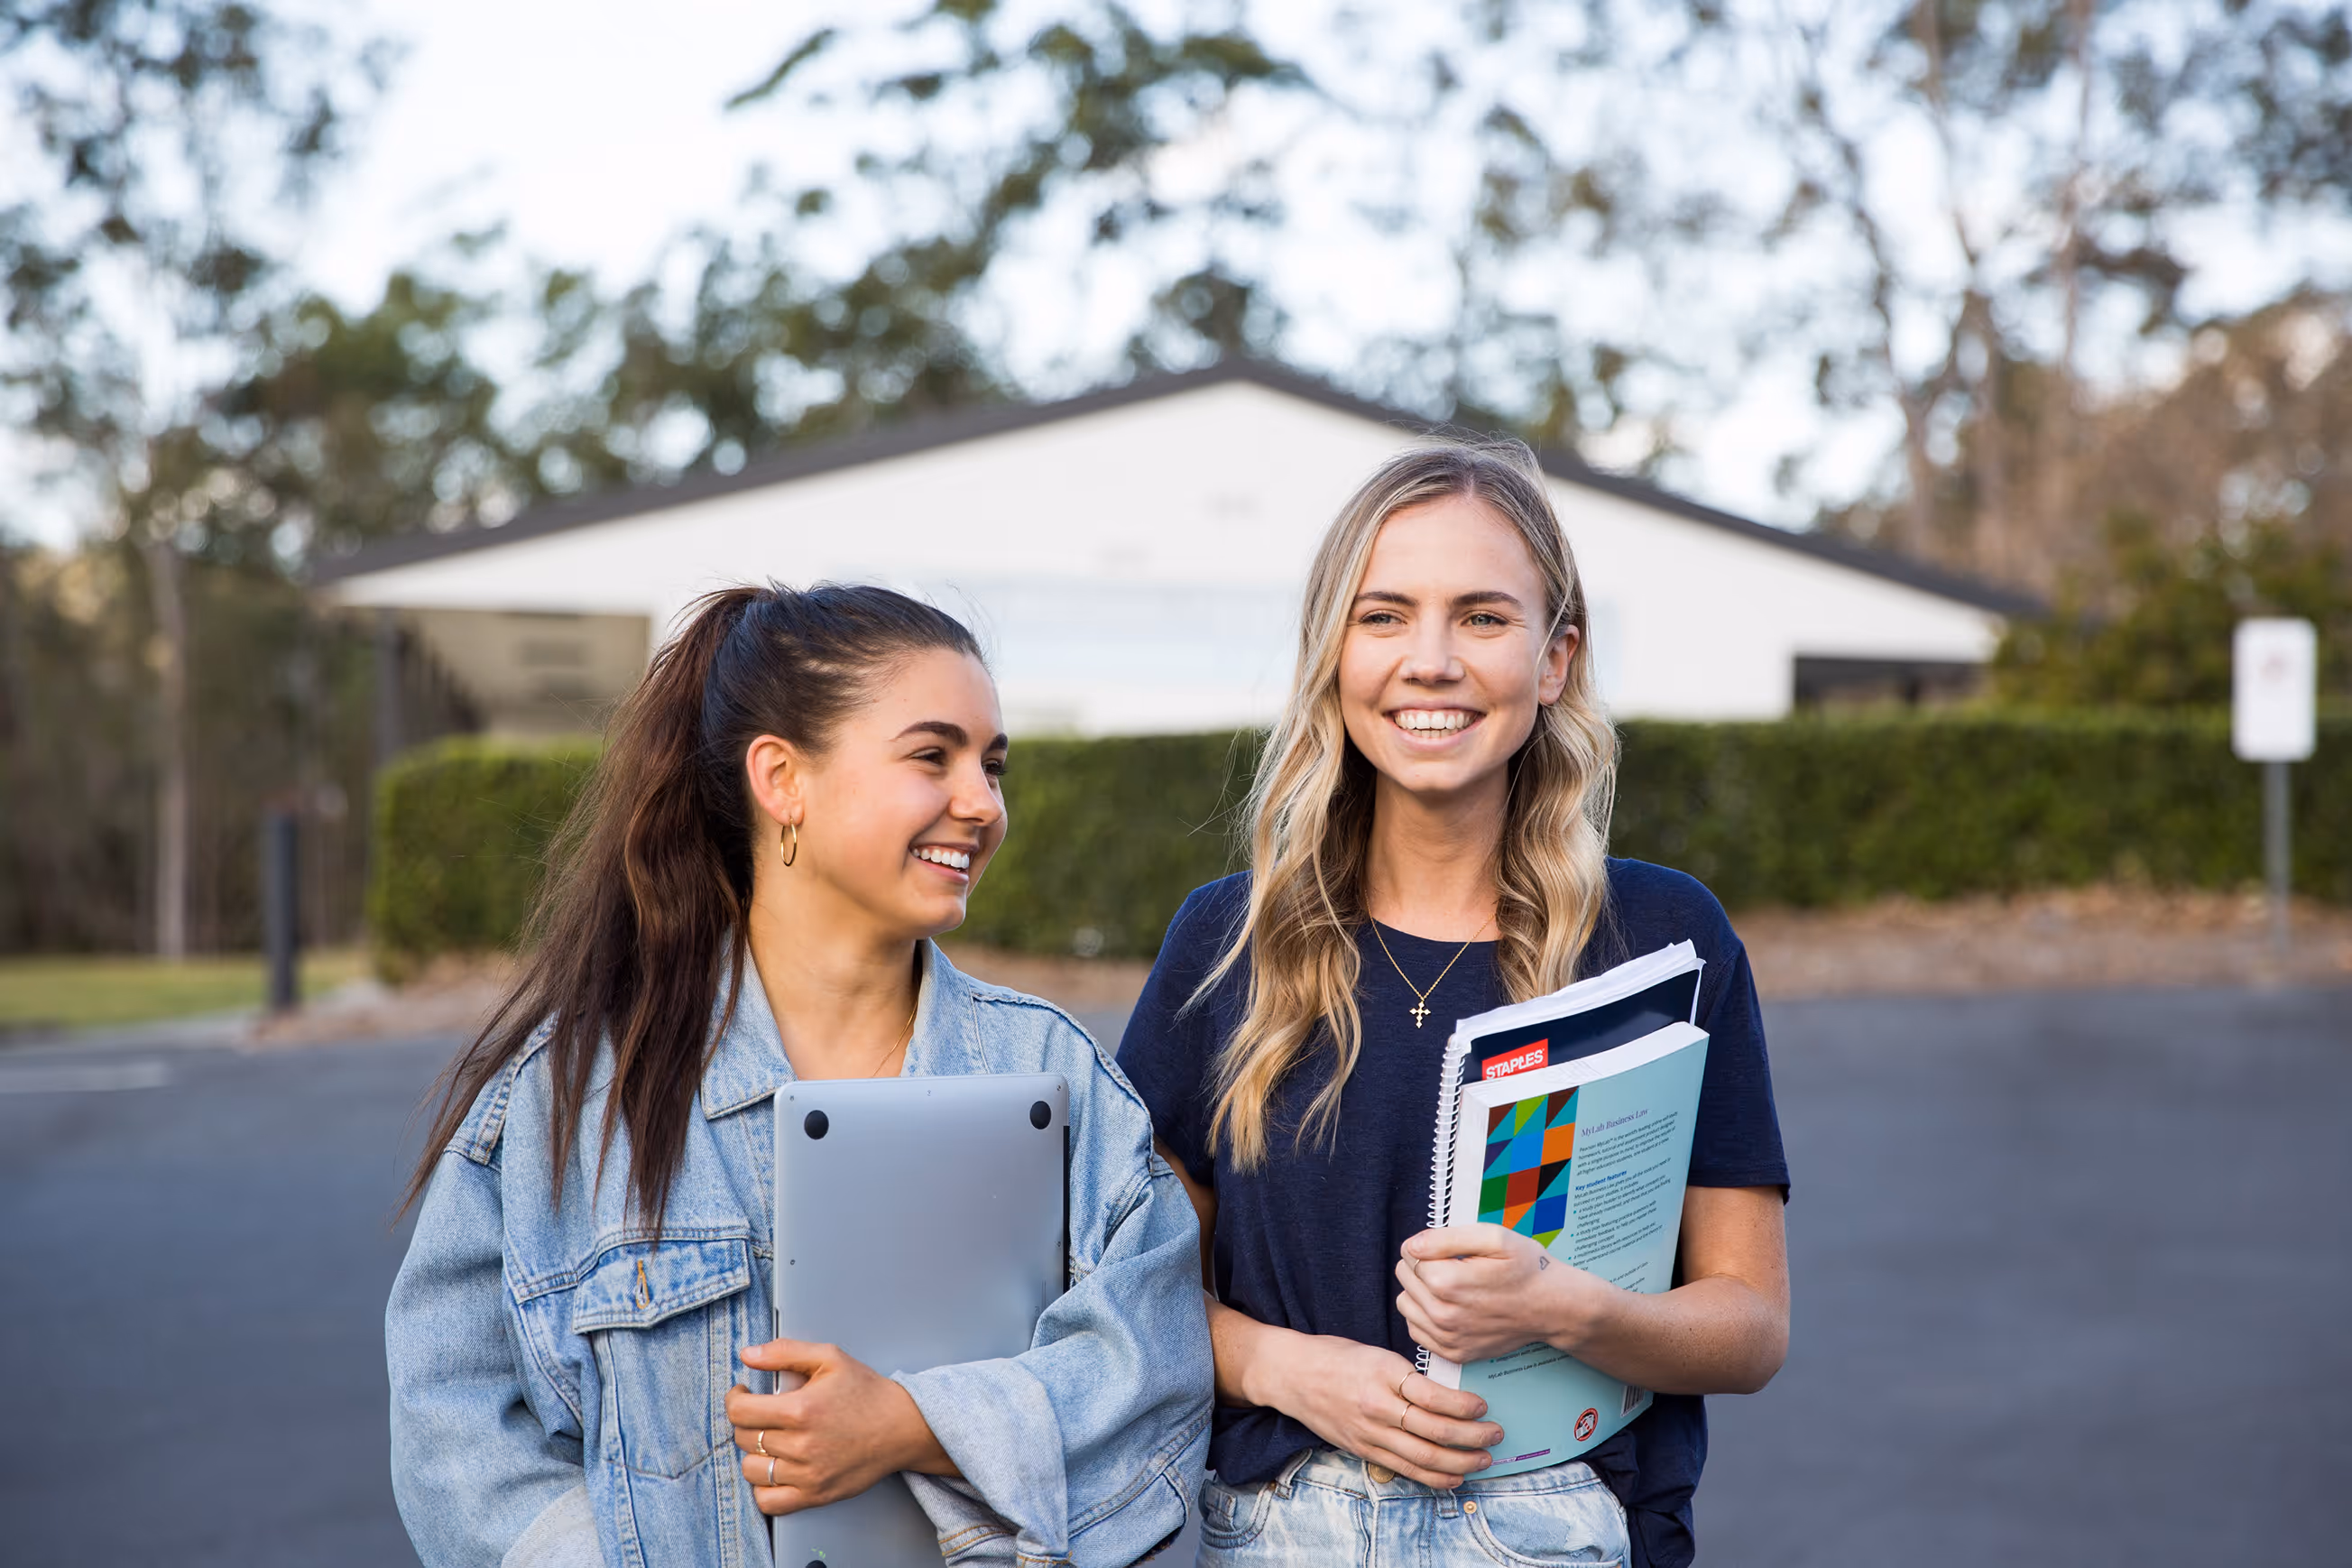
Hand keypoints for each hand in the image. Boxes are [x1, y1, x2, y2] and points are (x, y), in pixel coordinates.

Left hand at [726, 1339, 952, 1515]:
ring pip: (752, 1470)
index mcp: (802, 1409)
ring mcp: (808, 1474)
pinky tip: (776, 1468)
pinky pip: (769, 1502)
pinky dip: (764, 1487)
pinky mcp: (816, 1495)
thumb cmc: (866, 1392)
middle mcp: (802, 1445)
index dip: (734, 1399)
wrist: (903, 1427)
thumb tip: (747, 1355)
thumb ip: (785, 1352)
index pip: (740, 1411)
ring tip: (771, 1440)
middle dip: (747, 1422)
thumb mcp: (830, 1358)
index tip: (743, 1394)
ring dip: (755, 1454)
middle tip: (763, 1413)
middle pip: (745, 1439)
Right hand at [1256, 1332, 1502, 1488]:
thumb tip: (1452, 1393)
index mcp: (1384, 1372)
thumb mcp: (1377, 1353)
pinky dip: (1433, 1476)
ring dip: (1460, 1462)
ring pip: (1424, 1456)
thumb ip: (1410, 1375)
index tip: (1483, 1406)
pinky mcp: (1363, 1449)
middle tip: (1496, 1434)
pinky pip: (1405, 1468)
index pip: (1434, 1396)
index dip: (1465, 1406)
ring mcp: (1369, 1432)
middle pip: (1435, 1431)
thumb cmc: (1336, 1356)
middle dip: (1473, 1437)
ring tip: (1483, 1459)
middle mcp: (1377, 1405)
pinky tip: (1454, 1476)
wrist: (1291, 1374)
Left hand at [1396, 1225, 1605, 1364]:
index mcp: (1448, 1282)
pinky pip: (1416, 1330)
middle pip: (1404, 1278)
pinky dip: (1425, 1316)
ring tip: (1449, 1285)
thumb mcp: (1492, 1237)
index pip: (1409, 1254)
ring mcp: (1448, 1338)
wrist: (1551, 1307)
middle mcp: (1443, 1315)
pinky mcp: (1453, 1353)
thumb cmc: (1525, 1268)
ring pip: (1405, 1304)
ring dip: (1419, 1292)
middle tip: (1452, 1265)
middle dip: (1422, 1266)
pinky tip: (1449, 1306)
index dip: (1428, 1246)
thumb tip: (1411, 1246)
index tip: (1450, 1250)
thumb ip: (1445, 1238)